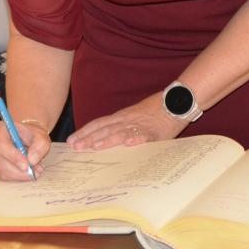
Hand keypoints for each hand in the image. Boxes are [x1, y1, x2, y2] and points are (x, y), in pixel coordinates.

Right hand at [0, 120, 50, 180]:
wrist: (27, 137)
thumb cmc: (32, 135)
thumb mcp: (41, 136)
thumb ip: (40, 146)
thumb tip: (32, 160)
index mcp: (1, 129)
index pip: (0, 144)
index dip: (13, 156)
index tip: (27, 164)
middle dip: (17, 171)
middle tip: (34, 173)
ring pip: (1, 171)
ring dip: (18, 175)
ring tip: (34, 172)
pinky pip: (3, 175)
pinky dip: (16, 177)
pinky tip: (27, 173)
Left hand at [68, 92, 185, 150]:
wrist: (176, 102)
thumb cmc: (156, 110)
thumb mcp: (134, 114)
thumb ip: (121, 125)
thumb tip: (105, 136)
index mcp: (122, 116)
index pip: (99, 123)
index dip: (85, 131)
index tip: (72, 140)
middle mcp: (127, 120)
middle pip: (105, 128)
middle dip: (90, 138)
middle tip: (76, 147)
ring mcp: (141, 125)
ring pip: (121, 132)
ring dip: (108, 139)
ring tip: (96, 146)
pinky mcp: (155, 132)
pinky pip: (145, 135)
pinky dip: (136, 139)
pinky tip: (129, 144)